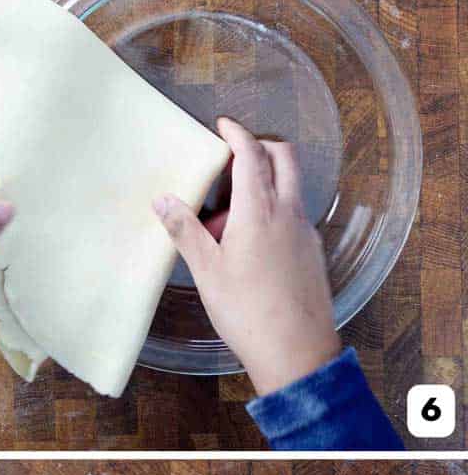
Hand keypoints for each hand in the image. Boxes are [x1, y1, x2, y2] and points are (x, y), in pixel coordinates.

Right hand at [154, 117, 340, 396]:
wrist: (295, 349)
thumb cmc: (248, 311)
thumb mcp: (207, 271)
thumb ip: (185, 230)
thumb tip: (164, 200)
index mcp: (260, 211)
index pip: (251, 155)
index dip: (237, 134)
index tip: (224, 125)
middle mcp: (288, 212)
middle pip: (284, 158)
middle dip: (261, 146)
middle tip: (233, 155)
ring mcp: (304, 231)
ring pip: (290, 186)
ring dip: (265, 180)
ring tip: (230, 211)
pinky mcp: (311, 251)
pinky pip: (293, 214)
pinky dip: (273, 210)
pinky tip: (250, 241)